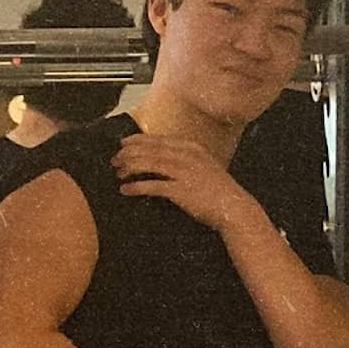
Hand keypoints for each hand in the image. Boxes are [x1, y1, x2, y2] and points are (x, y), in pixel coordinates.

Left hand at [112, 134, 256, 233]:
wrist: (234, 208)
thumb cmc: (218, 191)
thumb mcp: (204, 167)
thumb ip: (186, 160)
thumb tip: (162, 160)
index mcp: (192, 148)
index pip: (158, 140)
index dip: (137, 140)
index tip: (123, 143)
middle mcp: (186, 156)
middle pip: (150, 150)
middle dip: (129, 153)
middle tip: (115, 159)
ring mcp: (183, 172)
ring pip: (148, 164)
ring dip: (130, 168)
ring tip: (118, 173)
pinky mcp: (180, 190)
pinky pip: (152, 186)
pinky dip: (136, 187)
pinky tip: (126, 190)